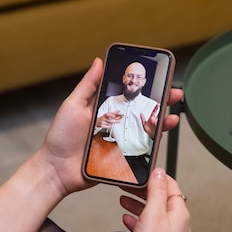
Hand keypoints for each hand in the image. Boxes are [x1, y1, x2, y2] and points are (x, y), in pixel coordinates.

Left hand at [36, 59, 183, 197]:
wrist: (56, 170)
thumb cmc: (61, 137)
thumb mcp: (73, 105)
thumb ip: (88, 85)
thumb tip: (99, 61)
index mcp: (105, 109)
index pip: (129, 94)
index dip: (145, 86)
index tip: (160, 77)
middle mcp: (115, 123)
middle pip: (143, 110)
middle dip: (161, 102)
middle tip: (175, 94)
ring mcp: (120, 141)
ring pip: (146, 130)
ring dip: (161, 123)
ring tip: (171, 118)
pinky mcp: (122, 158)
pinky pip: (140, 150)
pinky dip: (153, 144)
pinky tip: (161, 138)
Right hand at [120, 169, 190, 231]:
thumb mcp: (153, 214)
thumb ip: (156, 191)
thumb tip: (160, 171)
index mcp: (179, 213)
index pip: (171, 186)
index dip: (157, 177)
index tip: (144, 171)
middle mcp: (176, 224)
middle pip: (161, 198)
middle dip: (144, 190)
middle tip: (129, 184)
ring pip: (152, 212)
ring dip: (138, 203)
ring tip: (123, 198)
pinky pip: (147, 227)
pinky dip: (136, 220)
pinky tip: (126, 219)